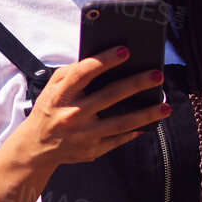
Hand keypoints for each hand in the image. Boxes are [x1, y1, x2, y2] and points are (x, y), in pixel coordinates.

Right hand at [19, 44, 172, 166]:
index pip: (83, 73)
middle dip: (135, 84)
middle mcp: (72, 115)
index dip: (104, 61)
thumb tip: (101, 59)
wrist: (36, 147)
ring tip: (166, 106)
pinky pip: (118, 140)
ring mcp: (82, 135)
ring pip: (120, 123)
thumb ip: (72, 72)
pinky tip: (151, 123)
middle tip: (157, 74)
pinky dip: (135, 131)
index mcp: (60, 95)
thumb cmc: (50, 109)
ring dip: (146, 114)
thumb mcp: (52, 88)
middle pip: (109, 96)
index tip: (125, 50)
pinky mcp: (91, 151)